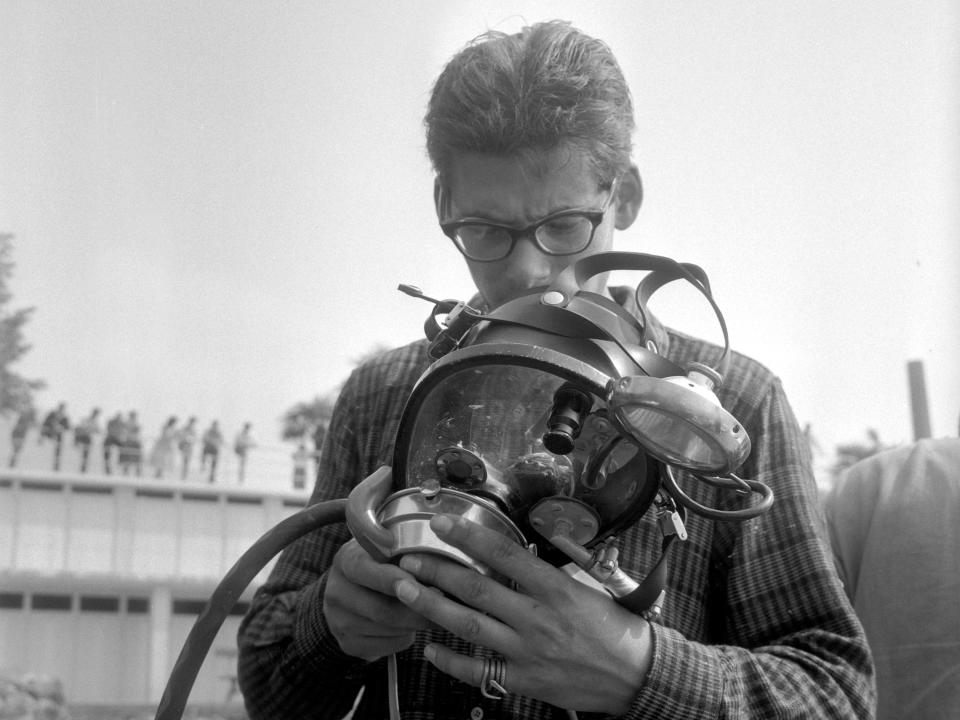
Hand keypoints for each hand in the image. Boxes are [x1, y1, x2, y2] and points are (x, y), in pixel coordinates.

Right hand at [323, 538, 430, 660]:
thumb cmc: (380, 561)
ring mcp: (339, 622)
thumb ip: (405, 548)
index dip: (392, 579)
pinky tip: (415, 625)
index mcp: (345, 561)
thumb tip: (437, 554)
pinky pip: (387, 647)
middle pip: (382, 609)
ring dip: (416, 623)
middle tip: (445, 604)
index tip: (419, 582)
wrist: (351, 588)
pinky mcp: (348, 644)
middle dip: (418, 608)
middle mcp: (336, 592)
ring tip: (437, 613)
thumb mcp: (386, 546)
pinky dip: (407, 637)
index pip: (365, 571)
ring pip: (388, 630)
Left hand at [393, 514, 652, 713]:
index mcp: (555, 588)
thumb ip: (567, 558)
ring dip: (432, 607)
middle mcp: (537, 617)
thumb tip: (544, 535)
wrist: (639, 675)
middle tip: (408, 559)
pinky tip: (430, 648)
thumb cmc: (618, 625)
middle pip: (476, 589)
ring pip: (469, 627)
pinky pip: (479, 672)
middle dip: (437, 571)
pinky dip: (451, 661)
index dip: (468, 536)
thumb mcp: (595, 583)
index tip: (442, 523)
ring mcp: (527, 652)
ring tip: (405, 592)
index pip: (504, 553)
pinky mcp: (525, 681)